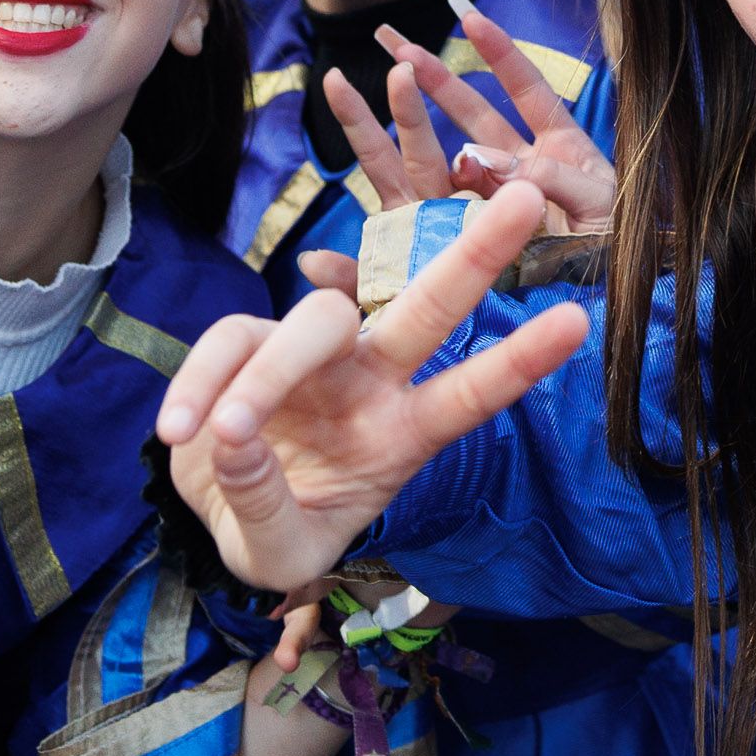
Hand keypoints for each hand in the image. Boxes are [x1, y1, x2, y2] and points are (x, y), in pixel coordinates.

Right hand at [153, 184, 588, 590]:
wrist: (216, 514)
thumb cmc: (277, 532)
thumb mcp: (279, 554)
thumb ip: (263, 507)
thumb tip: (232, 441)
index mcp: (406, 434)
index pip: (473, 393)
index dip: (521, 359)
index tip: (577, 321)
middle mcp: (373, 379)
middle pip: (428, 307)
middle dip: (476, 255)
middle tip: (521, 201)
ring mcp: (316, 354)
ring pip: (313, 324)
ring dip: (265, 380)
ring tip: (226, 442)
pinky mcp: (251, 339)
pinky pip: (230, 342)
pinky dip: (200, 384)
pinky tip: (177, 431)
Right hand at [321, 2, 615, 227]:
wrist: (616, 310)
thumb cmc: (619, 253)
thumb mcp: (598, 206)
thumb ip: (552, 178)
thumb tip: (479, 159)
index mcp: (556, 149)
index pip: (525, 89)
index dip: (499, 53)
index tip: (469, 17)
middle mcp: (513, 172)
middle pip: (467, 114)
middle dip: (429, 76)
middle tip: (394, 43)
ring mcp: (483, 209)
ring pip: (430, 160)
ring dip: (392, 126)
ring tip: (347, 88)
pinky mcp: (461, 248)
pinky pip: (420, 227)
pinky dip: (387, 218)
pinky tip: (349, 215)